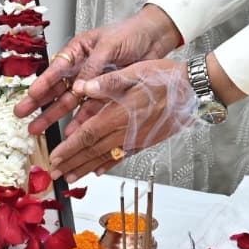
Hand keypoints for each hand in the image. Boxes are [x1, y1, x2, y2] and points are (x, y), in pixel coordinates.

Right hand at [13, 4, 182, 134]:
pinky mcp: (106, 93)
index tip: (31, 96)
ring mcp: (93, 82)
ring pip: (69, 102)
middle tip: (22, 116)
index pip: (56, 69)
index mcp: (78, 50)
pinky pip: (91, 109)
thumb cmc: (130, 32)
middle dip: (39, 104)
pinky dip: (81, 121)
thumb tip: (77, 88)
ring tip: (37, 129)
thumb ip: (92, 67)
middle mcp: (81, 68)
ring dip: (54, 116)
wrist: (154, 38)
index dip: (43, 83)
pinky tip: (70, 132)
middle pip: (56, 88)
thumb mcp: (108, 46)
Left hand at [48, 59, 198, 182]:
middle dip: (72, 163)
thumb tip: (82, 87)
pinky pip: (124, 156)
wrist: (194, 90)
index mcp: (119, 113)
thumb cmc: (166, 78)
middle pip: (93, 151)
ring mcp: (137, 139)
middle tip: (55, 173)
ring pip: (107, 157)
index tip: (54, 157)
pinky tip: (100, 170)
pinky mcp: (146, 141)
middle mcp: (126, 131)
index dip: (69, 148)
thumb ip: (107, 82)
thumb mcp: (135, 72)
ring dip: (87, 168)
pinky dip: (109, 165)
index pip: (87, 135)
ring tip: (72, 177)